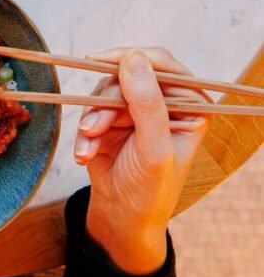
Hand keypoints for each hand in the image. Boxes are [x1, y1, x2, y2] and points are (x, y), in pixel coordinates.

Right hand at [74, 47, 210, 275]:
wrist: (120, 219)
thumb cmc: (149, 193)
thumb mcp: (153, 149)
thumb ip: (147, 103)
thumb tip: (133, 57)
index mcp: (190, 106)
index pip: (164, 65)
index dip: (134, 59)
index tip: (103, 60)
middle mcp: (166, 103)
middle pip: (129, 74)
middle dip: (107, 102)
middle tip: (94, 127)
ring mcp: (138, 109)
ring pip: (107, 89)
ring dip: (93, 118)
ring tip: (89, 146)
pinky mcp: (113, 117)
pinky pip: (91, 106)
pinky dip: (85, 130)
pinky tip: (86, 152)